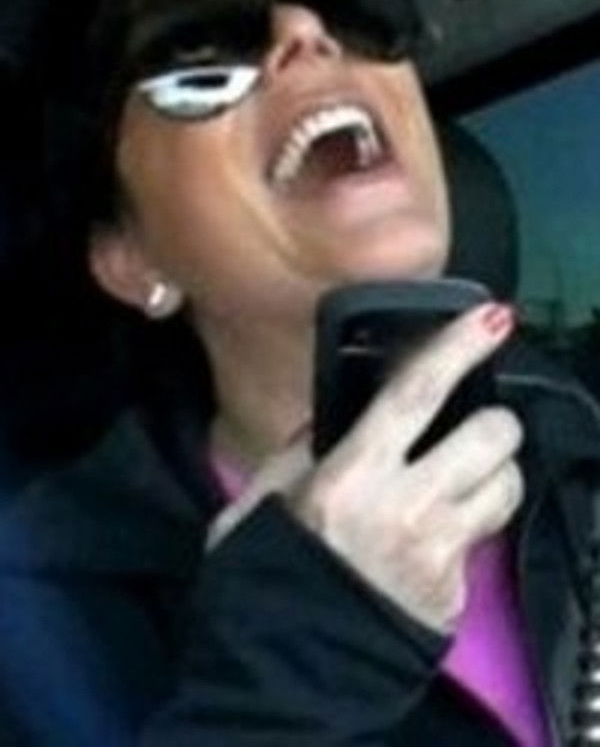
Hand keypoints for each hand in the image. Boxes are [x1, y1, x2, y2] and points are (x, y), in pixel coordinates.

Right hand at [208, 302, 522, 633]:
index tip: (492, 318)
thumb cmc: (260, 580)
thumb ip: (296, 452)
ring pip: (508, 486)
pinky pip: (482, 542)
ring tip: (458, 484)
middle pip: (491, 436)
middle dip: (491, 423)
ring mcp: (439, 555)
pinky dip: (465, 530)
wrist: (277, 676)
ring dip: (492, 474)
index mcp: (349, 478)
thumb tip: (333, 419)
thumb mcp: (259, 505)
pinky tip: (427, 546)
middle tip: (468, 431)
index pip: (415, 396)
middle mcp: (406, 509)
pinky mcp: (455, 596)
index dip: (457, 348)